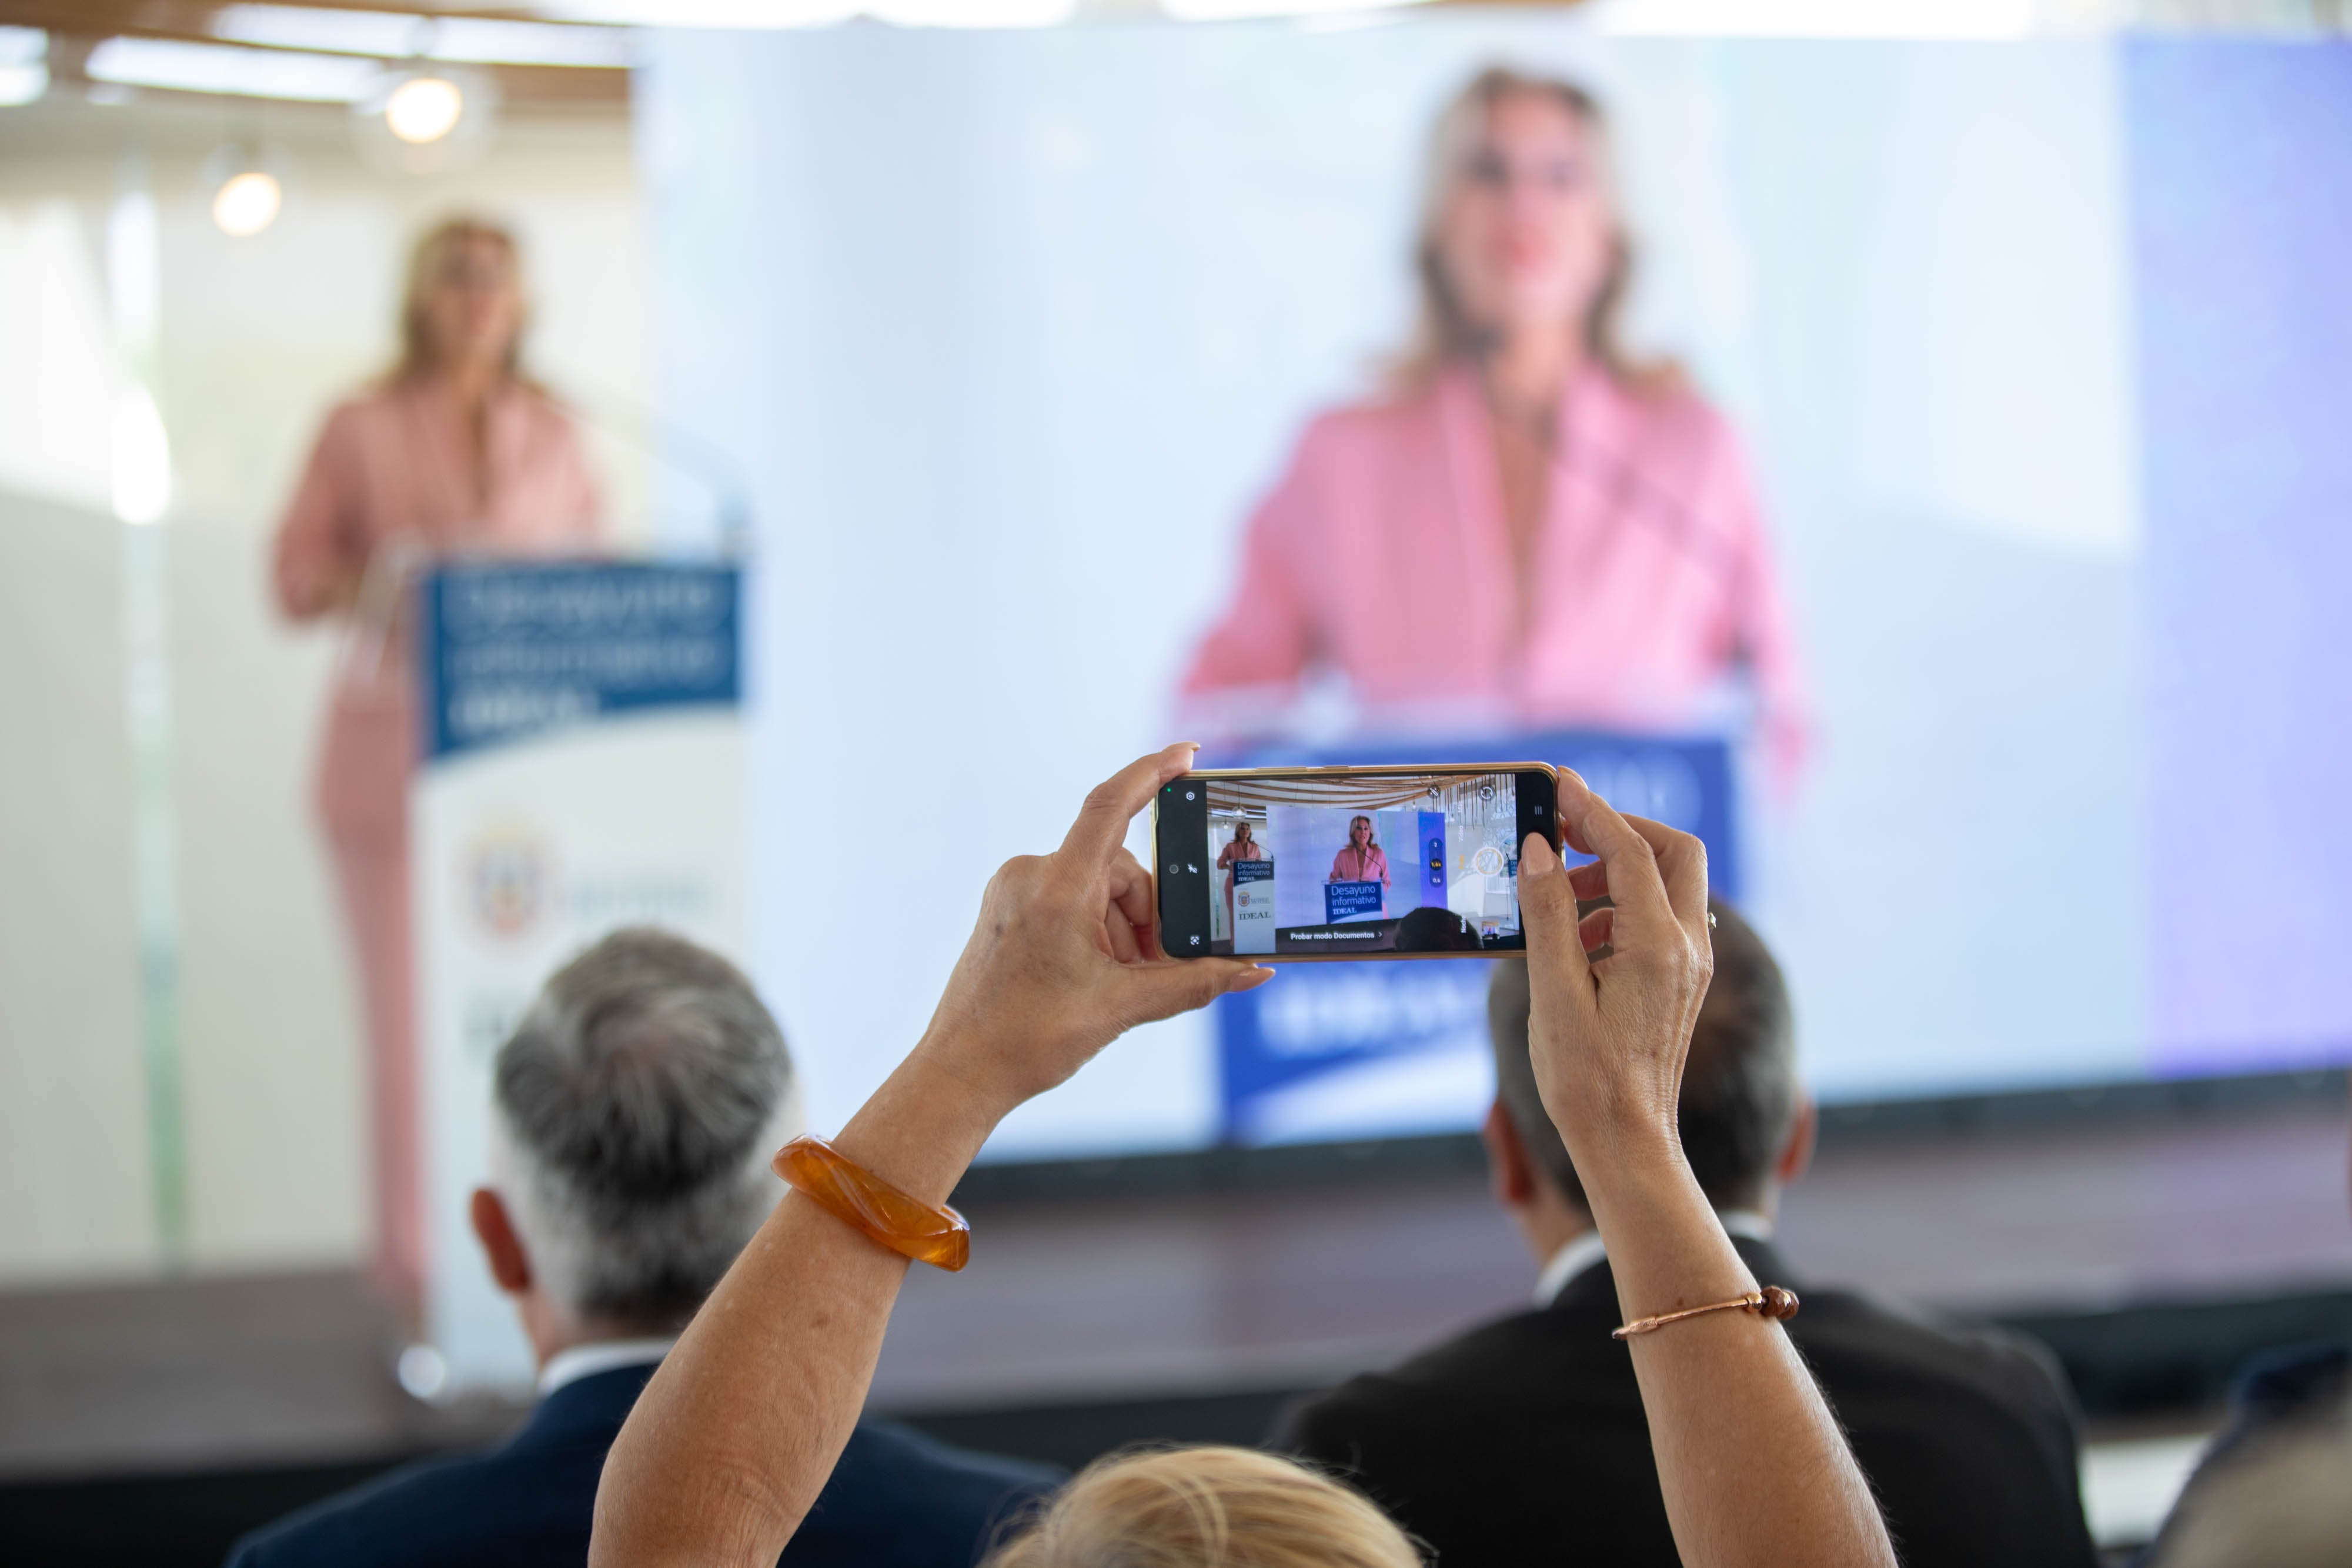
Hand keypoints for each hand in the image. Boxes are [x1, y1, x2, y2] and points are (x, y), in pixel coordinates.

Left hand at [912, 744, 1270, 1118]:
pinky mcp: (1008, 908)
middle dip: (1145, 917)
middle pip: (1118, 868)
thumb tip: (1252, 972)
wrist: (961, 1072)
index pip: (1111, 807)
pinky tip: (1092, 977)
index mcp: (1056, 889)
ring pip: (1096, 888)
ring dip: (1120, 929)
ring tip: (1115, 984)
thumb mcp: (1122, 1008)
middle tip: (1149, 970)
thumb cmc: (1027, 1039)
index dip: (1152, 772)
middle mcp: (1030, 877)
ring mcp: (1014, 891)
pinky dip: (1094, 930)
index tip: (1187, 755)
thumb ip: (1193, 983)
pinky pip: (1069, 900)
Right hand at [1517, 769, 1713, 1173]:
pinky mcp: (1681, 982)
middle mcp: (1687, 948)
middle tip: (1568, 830)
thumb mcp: (1553, 993)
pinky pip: (1661, 919)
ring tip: (1558, 891)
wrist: (1627, 1142)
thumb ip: (1549, 914)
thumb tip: (1539, 850)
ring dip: (1617, 870)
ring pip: (1670, 884)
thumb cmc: (1586, 1079)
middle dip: (1622, 829)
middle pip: (1673, 852)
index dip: (1591, 810)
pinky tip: (1575, 934)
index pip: (1629, 850)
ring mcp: (1690, 966)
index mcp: (1657, 946)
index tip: (1558, 783)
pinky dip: (1622, 905)